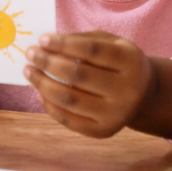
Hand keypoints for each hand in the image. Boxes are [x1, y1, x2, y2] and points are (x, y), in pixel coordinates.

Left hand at [24, 31, 152, 137]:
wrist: (142, 94)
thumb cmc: (117, 62)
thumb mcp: (109, 42)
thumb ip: (81, 40)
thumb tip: (45, 44)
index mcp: (131, 62)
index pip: (91, 50)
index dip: (63, 44)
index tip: (42, 39)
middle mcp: (128, 90)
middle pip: (78, 75)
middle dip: (48, 63)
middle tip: (30, 54)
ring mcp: (117, 114)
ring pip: (70, 99)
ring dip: (42, 84)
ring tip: (29, 71)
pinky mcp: (104, 131)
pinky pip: (69, 120)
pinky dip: (49, 104)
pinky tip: (39, 91)